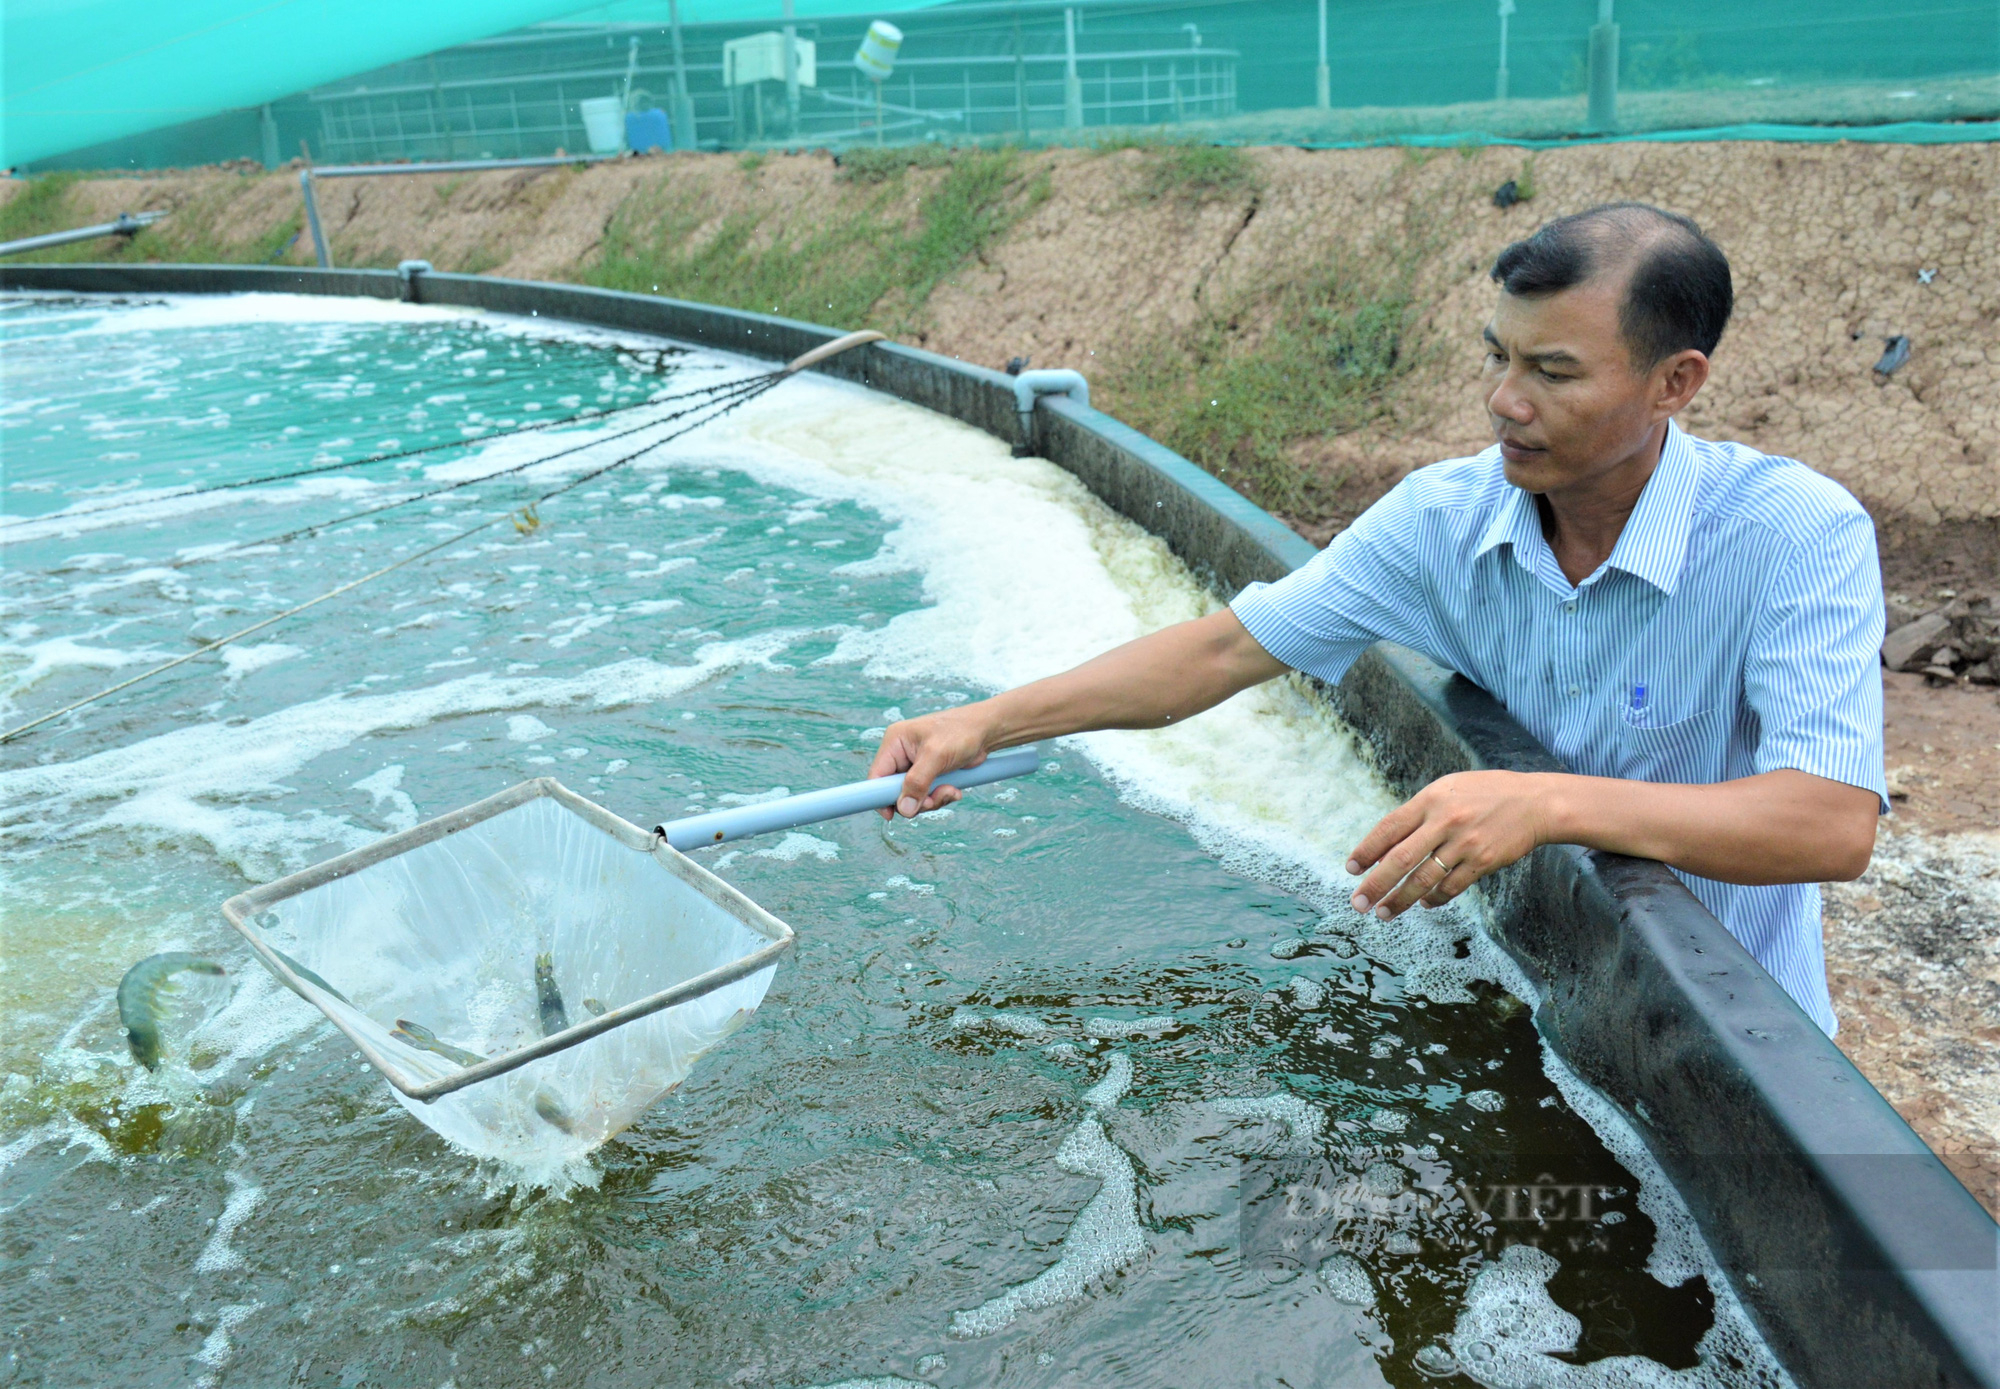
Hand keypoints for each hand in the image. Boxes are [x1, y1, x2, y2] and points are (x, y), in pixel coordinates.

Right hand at [867, 705, 997, 819]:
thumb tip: (904, 809)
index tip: (891, 815)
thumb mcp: (936, 756)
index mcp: (895, 742)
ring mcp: (915, 766)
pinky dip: (940, 797)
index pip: (876, 775)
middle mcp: (901, 754)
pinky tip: (954, 790)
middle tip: (933, 801)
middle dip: (915, 800)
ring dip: (932, 800)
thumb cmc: (961, 732)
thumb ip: (918, 782)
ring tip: (950, 791)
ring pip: (912, 797)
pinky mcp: (929, 775)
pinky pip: (927, 796)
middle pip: (894, 791)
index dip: (880, 797)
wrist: (986, 731)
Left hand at [1345, 770, 1552, 919]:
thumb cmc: (1485, 794)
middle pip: (1400, 859)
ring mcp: (1464, 843)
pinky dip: (1434, 899)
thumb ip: (1418, 814)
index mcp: (1431, 799)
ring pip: (1423, 880)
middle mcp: (1444, 821)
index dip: (1366, 850)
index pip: (1389, 828)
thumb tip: (1386, 848)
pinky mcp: (1483, 862)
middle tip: (1358, 903)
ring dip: (1400, 900)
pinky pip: (1451, 887)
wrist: (1534, 803)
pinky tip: (1424, 904)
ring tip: (1384, 912)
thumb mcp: (1448, 790)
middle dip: (1375, 884)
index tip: (1351, 869)